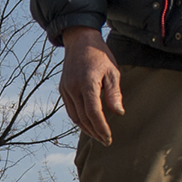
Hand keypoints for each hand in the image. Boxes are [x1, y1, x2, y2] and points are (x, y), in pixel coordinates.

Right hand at [60, 29, 121, 145]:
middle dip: (95, 132)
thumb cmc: (100, 56)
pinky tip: (88, 125)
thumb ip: (114, 93)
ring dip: (86, 129)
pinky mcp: (63, 89)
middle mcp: (73, 87)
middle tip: (106, 141)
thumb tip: (118, 113)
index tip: (109, 137)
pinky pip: (70, 109)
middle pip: (83, 118)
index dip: (101, 127)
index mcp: (87, 83)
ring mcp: (66, 88)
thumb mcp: (113, 72)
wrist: (80, 41)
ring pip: (75, 116)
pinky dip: (79, 120)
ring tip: (98, 136)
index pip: (93, 112)